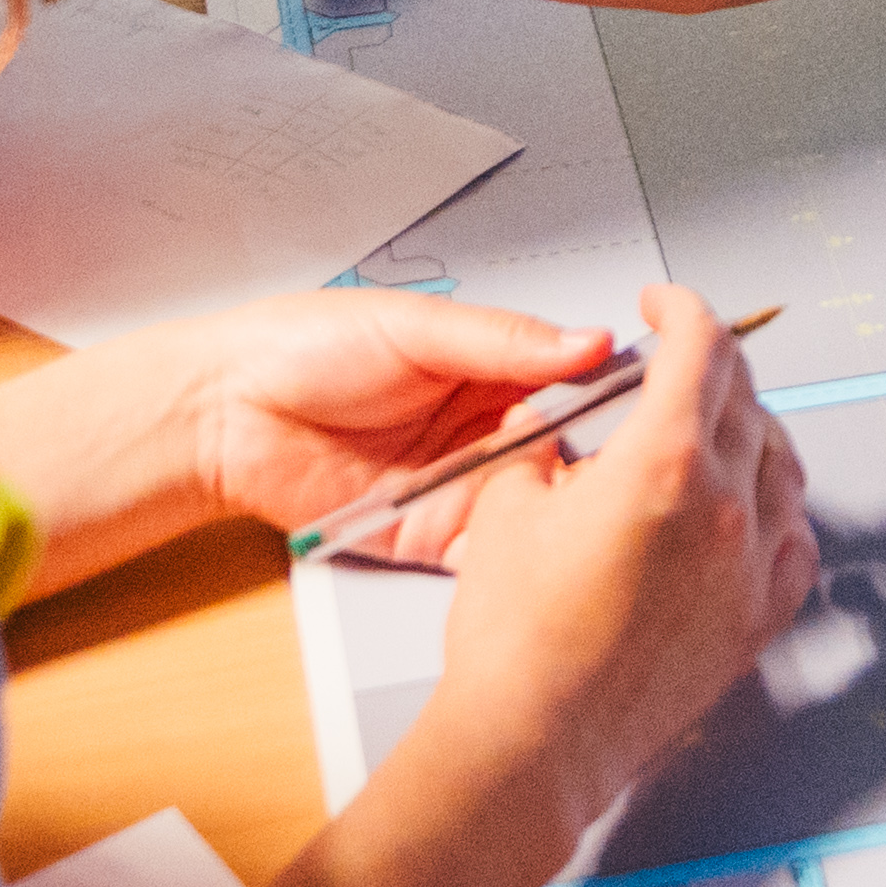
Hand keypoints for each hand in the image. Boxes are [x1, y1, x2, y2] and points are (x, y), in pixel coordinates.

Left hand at [0, 284, 613, 584]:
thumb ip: (504, 340)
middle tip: (641, 468)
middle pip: (575, 452)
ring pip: (545, 509)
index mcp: (492, 367)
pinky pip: (491, 556)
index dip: (620, 395)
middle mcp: (489, 429)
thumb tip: (589, 341)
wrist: (221, 413)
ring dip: (570, 514)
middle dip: (607, 464)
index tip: (664, 402)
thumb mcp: (414, 326)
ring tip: (601, 511)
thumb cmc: (300, 348)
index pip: (580, 381)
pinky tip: (545, 550)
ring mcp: (466, 487)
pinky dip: (520, 559)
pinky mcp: (432, 538)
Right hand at [411, 288, 816, 844]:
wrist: (532, 741)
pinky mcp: (758, 619)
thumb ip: (544, 446)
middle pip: (743, 398)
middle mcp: (724, 509)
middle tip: (675, 364)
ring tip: (708, 429)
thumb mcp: (506, 507)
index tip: (664, 305)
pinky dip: (775, 507)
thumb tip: (561, 428)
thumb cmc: (514, 641)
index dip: (682, 308)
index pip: (701, 348)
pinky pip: (794, 539)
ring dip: (746, 429)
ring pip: (779, 463)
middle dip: (708, 365)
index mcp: (664, 464)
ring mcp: (751, 567)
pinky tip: (747, 506)